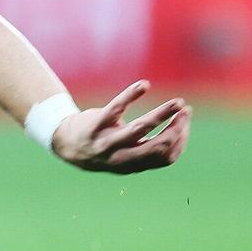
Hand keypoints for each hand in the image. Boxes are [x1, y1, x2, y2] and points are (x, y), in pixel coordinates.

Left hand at [51, 80, 189, 174]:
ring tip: (178, 102)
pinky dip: (131, 95)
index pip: (166, 157)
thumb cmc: (105, 146)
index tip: (185, 122)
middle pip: (157, 147)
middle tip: (185, 111)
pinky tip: (144, 85)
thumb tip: (181, 130)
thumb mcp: (127, 155)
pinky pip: (116, 108)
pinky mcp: (96, 124)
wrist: (66, 143)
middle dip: (177, 129)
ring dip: (162, 114)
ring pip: (141, 128)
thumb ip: (149, 149)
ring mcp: (108, 141)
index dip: (181, 140)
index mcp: (133, 165)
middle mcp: (121, 157)